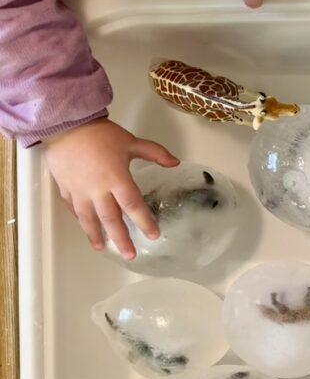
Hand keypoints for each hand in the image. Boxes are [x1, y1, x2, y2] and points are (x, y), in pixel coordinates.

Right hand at [43, 119, 179, 259]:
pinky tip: (86, 227)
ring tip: (103, 248)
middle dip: (122, 239)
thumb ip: (155, 153)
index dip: (144, 221)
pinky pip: (73, 208)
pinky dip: (80, 220)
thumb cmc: (100, 133)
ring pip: (89, 218)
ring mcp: (79, 191)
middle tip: (130, 255)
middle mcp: (98, 189)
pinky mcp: (65, 188)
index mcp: (117, 179)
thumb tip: (175, 163)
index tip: (153, 235)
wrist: (65, 124)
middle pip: (111, 219)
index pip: (133, 205)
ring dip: (96, 235)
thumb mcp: (131, 141)